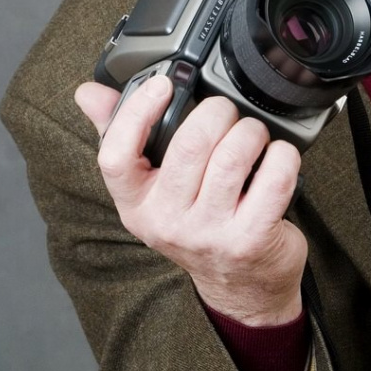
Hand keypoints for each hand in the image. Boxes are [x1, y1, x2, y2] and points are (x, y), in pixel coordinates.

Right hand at [76, 76, 306, 324]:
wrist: (241, 286)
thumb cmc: (197, 224)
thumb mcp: (153, 187)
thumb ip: (123, 135)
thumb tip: (88, 94)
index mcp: (136, 203)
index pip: (116, 156)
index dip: (137, 112)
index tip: (162, 84)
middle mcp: (167, 221)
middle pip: (190, 143)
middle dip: (217, 112)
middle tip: (226, 113)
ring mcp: (209, 233)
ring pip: (233, 155)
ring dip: (251, 131)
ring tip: (253, 135)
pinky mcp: (251, 239)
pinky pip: (274, 177)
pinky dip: (282, 155)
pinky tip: (277, 156)